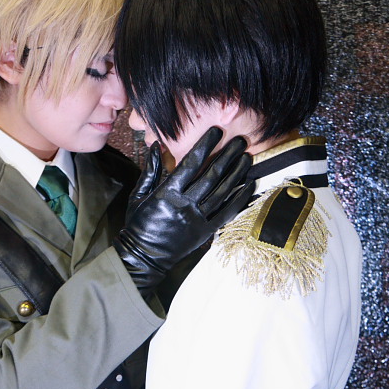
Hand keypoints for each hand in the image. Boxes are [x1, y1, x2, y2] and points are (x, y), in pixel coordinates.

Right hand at [114, 127, 252, 295]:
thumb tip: (155, 145)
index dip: (205, 146)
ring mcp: (197, 219)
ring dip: (237, 173)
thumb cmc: (138, 224)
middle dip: (227, 156)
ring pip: (222, 192)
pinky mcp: (205, 232)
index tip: (216, 132)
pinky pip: (226, 213)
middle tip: (240, 140)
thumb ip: (150, 170)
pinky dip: (239, 198)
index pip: (190, 164)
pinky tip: (249, 184)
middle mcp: (184, 205)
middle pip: (211, 176)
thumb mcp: (138, 195)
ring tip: (247, 157)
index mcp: (167, 194)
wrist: (144, 256)